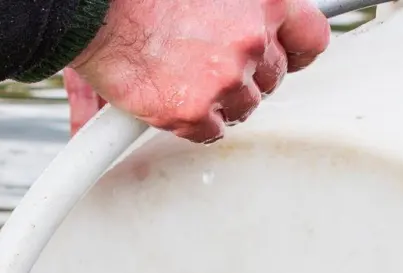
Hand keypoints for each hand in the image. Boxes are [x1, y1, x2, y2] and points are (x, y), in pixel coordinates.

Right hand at [67, 0, 330, 142]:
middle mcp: (253, 38)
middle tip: (208, 63)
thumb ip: (234, 10)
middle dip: (245, 74)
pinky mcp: (196, 110)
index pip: (309, 38)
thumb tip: (249, 42)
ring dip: (218, 99)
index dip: (292, 52)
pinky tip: (170, 96)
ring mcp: (227, 78)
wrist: (92, 7)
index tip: (280, 56)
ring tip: (182, 76)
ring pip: (243, 106)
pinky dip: (192, 120)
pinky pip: (211, 130)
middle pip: (272, 76)